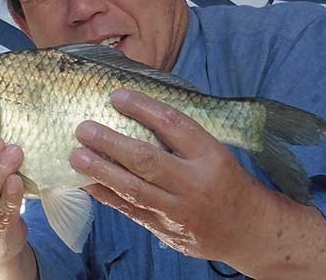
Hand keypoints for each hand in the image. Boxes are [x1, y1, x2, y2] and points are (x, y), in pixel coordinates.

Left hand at [69, 89, 266, 260]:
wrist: (249, 230)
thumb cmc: (228, 182)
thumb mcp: (217, 152)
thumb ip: (183, 137)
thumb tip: (139, 111)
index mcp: (210, 155)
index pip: (174, 125)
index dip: (143, 108)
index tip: (116, 95)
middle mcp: (194, 183)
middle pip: (147, 160)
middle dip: (111, 143)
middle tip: (84, 129)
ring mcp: (178, 210)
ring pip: (134, 189)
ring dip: (101, 171)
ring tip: (76, 156)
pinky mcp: (166, 229)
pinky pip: (130, 211)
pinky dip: (106, 195)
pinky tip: (87, 182)